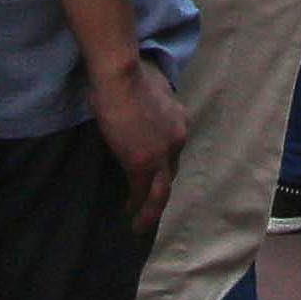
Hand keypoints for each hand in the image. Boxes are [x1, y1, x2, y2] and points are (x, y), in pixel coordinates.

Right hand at [88, 54, 187, 231]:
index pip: (174, 148)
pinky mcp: (143, 164)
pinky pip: (143, 192)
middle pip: (171, 171)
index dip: (164, 162)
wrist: (121, 76)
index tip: (154, 171)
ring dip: (152, 211)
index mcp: (179, 119)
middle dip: (162, 189)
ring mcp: (162, 154)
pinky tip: (130, 216)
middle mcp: (177, 139)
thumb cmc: (128, 73)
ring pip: (163, 191)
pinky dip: (138, 207)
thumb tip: (142, 101)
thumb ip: (151, 99)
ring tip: (141, 226)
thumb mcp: (150, 86)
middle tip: (151, 205)